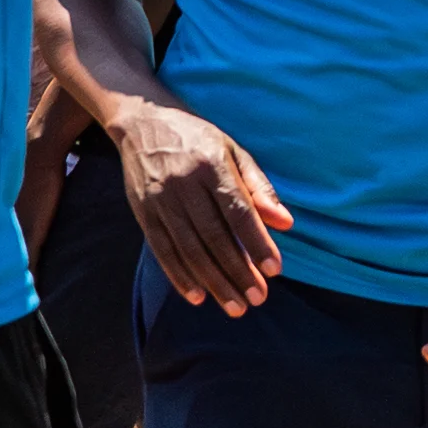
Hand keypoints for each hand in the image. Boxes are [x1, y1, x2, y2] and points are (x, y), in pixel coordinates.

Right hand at [106, 98, 294, 308]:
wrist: (142, 122)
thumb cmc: (197, 138)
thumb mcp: (233, 150)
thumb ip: (259, 187)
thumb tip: (285, 223)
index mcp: (212, 165)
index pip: (238, 211)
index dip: (256, 242)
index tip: (274, 270)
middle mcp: (184, 184)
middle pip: (213, 237)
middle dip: (237, 271)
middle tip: (257, 299)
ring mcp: (160, 200)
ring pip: (189, 249)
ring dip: (213, 281)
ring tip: (235, 306)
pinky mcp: (142, 212)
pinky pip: (162, 250)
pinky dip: (180, 276)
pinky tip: (198, 296)